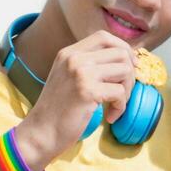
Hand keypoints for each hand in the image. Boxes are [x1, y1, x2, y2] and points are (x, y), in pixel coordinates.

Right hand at [13, 31, 135, 165]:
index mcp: (69, 53)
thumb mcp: (69, 78)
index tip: (128, 67)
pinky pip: (120, 92)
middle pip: (121, 52)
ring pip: (125, 70)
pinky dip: (121, 107)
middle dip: (130, 73)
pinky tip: (110, 117)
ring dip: (127, 90)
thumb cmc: (58, 110)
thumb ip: (89, 66)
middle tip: (123, 92)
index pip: (104, 36)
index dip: (123, 49)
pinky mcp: (87, 91)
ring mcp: (80, 73)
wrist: (40, 133)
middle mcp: (74, 58)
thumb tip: (127, 58)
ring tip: (116, 104)